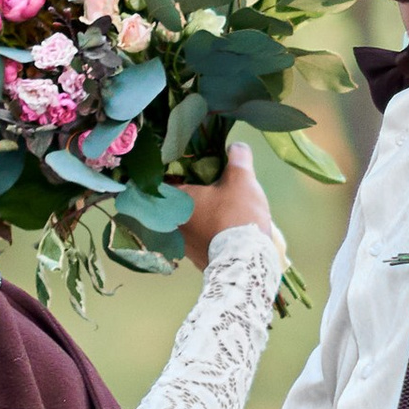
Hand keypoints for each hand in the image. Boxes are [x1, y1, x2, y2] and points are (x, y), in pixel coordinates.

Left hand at [179, 140, 283, 263]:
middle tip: (202, 183)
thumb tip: (236, 147)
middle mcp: (173, 223)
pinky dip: (204, 230)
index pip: (163, 181)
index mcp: (177, 201)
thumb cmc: (236, 215)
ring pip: (186, 222)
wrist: (245, 261)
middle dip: (186, 194)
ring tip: (213, 204)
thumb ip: (238, 159)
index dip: (172, 172)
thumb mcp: (242, 180)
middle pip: (175, 203)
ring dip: (196, 214)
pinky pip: (196, 238)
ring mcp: (183, 243)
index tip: (182, 166)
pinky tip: (218, 225)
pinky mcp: (197, 258)